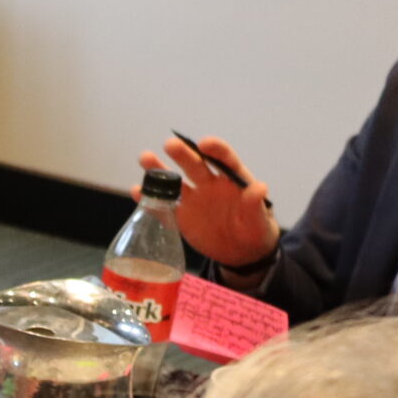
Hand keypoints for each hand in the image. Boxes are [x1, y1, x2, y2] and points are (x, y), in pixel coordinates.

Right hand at [139, 136, 280, 267]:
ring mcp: (194, 199)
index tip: (204, 144)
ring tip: (145, 158)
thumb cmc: (256, 231)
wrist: (241, 253)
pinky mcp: (181, 217)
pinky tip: (137, 191)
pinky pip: (164, 206)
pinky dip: (150, 199)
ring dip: (160, 170)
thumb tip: (259, 187)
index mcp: (232, 180)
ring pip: (175, 181)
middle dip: (183, 153)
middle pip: (195, 165)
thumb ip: (256, 205)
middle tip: (170, 144)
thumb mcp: (260, 220)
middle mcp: (210, 184)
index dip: (215, 150)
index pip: (224, 159)